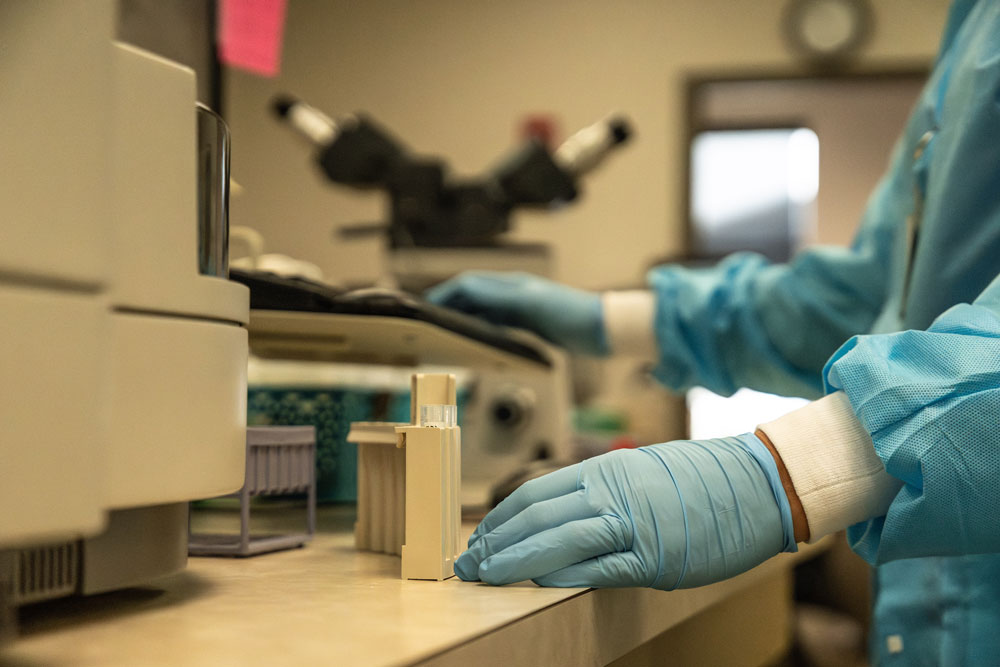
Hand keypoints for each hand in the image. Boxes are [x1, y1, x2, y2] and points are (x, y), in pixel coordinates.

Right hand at [425, 271, 608, 354]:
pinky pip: (499, 325)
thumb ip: (497, 297)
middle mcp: (514, 293)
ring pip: (484, 310)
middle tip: (429, 322)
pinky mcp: (533, 325)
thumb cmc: (572, 313)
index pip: (468, 284)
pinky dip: (483, 330)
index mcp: (511, 285)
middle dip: (450, 305)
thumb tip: (465, 289)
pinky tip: (478, 341)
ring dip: (464, 317)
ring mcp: (523, 309)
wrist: (603, 329)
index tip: (426, 307)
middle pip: (473, 296)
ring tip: (446, 331)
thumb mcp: (530, 304)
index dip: (445, 293)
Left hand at [455, 434, 795, 588]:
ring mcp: (631, 522)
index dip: (501, 518)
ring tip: (486, 576)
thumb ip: (601, 491)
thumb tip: (563, 515)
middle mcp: (610, 490)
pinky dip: (562, 574)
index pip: (535, 492)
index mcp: (605, 469)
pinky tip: (535, 583)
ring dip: (515, 559)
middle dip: (495, 542)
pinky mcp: (653, 555)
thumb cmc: (702, 480)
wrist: (758, 482)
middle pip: (536, 515)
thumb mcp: (641, 471)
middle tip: (469, 563)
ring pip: (557, 538)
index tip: (480, 537)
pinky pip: (597, 566)